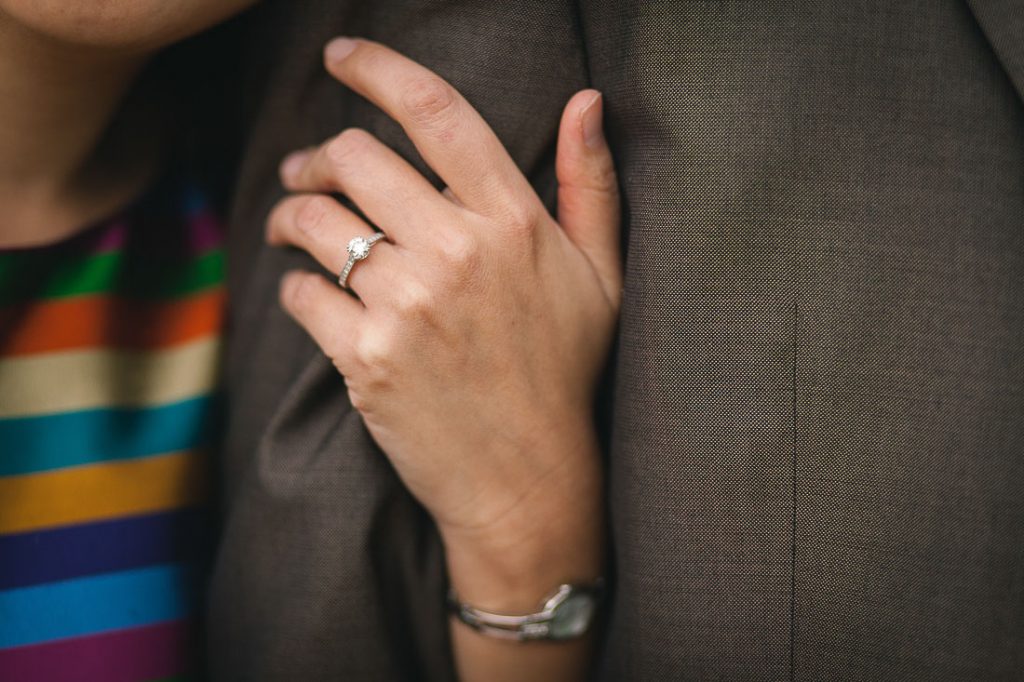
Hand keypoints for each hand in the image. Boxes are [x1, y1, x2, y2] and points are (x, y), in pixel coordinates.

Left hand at [265, 38, 620, 608]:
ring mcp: (408, 305)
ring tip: (291, 225)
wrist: (528, 478)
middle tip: (307, 171)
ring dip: (290, 214)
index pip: (435, 112)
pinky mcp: (366, 357)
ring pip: (314, 220)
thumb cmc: (566, 373)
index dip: (378, 69)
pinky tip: (313, 295)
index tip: (341, 55)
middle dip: (317, 155)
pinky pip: (302, 292)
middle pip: (354, 157)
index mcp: (512, 220)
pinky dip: (295, 285)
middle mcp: (457, 251)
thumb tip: (587, 99)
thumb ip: (592, 183)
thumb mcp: (602, 276)